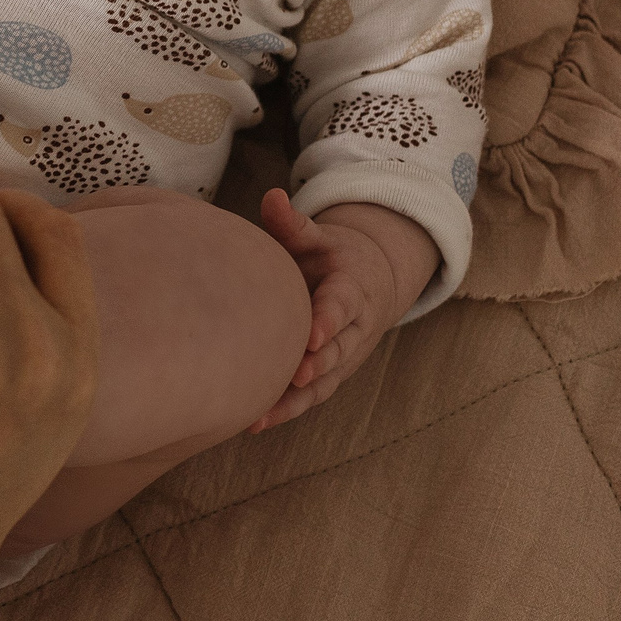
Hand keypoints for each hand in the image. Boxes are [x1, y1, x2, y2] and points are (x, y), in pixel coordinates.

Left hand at [249, 192, 438, 431]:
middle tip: (292, 375)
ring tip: (262, 415)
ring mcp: (342, 355)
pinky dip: (286, 411)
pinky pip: (309, 396)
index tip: (312, 334)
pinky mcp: (329, 373)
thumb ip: (293, 223)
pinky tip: (253, 423)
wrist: (367, 282)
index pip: (342, 306)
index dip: (329, 320)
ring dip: (295, 399)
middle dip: (316, 365)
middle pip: (336, 350)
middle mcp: (352, 328)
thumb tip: (272, 197)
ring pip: (323, 382)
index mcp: (351, 289)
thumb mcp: (316, 236)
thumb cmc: (329, 256)